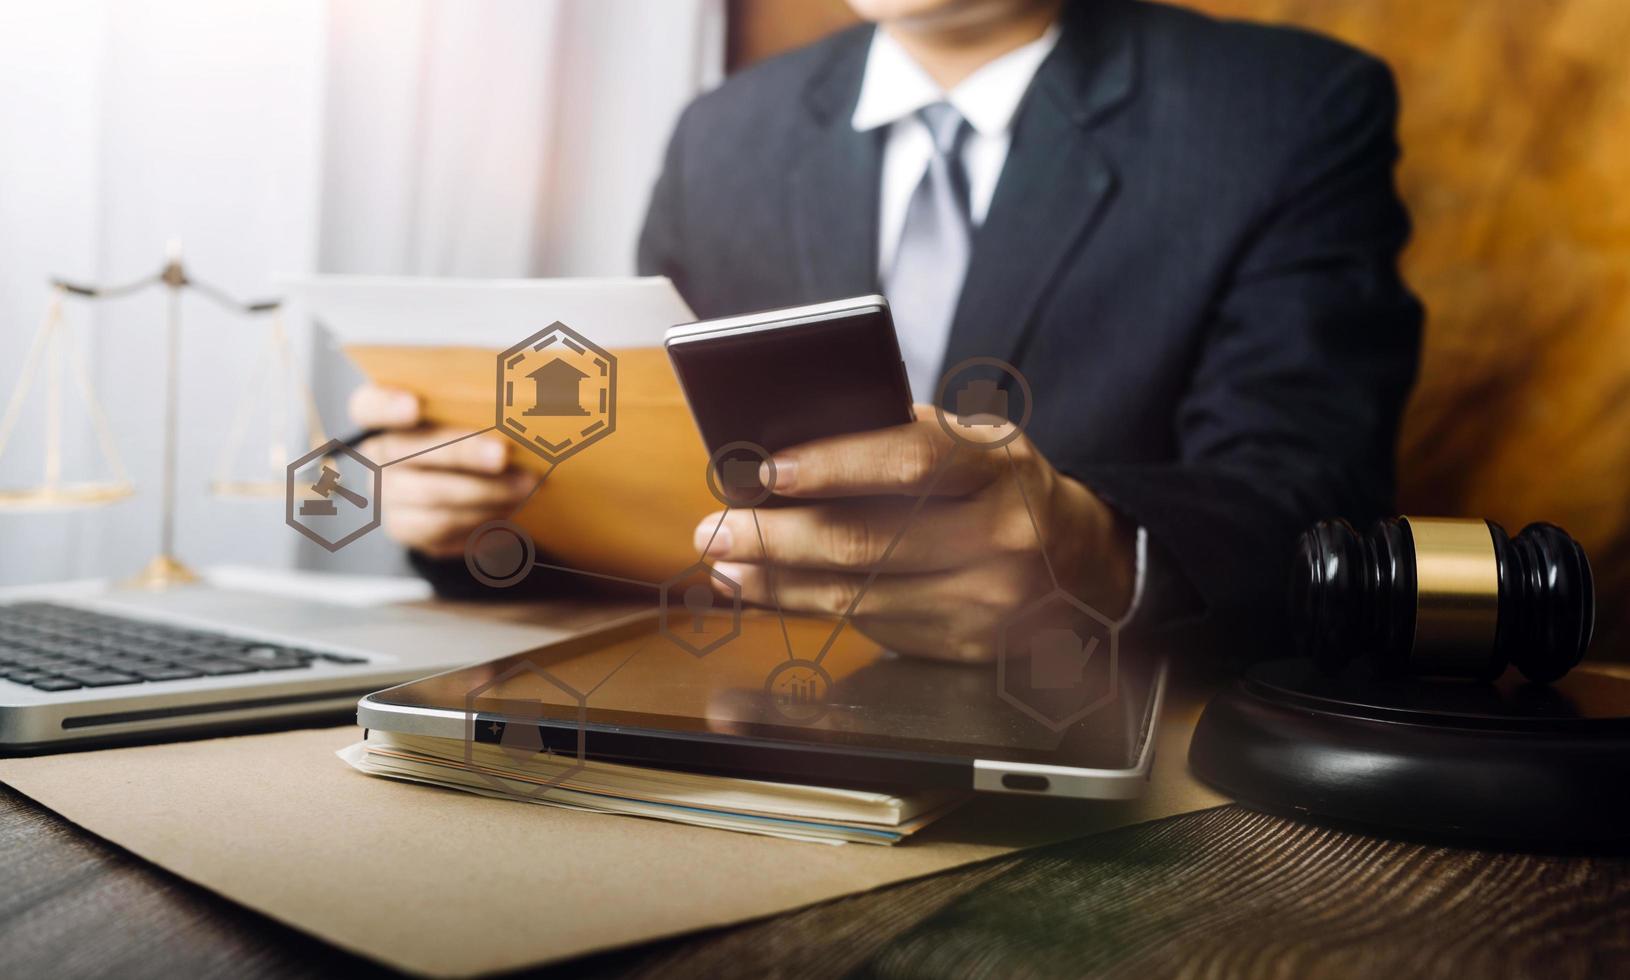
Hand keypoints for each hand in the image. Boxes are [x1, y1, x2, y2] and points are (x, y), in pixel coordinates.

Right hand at [348, 385, 536, 558]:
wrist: (469, 480)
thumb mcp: (474, 406)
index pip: (367, 405)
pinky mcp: (406, 527)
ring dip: (484, 492)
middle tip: (502, 454)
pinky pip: (442, 528)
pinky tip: (511, 507)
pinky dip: (481, 518)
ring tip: (525, 485)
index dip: (385, 406)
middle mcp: (377, 455)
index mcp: (383, 413)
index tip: (414, 405)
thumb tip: (525, 383)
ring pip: (429, 495)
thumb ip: (483, 394)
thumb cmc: (472, 429)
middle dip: (460, 452)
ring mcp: (387, 494)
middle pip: (405, 452)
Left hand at [693, 406, 1135, 660]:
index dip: (832, 465)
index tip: (766, 471)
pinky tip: (768, 594)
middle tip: (716, 530)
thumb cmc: (1002, 486)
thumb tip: (788, 455)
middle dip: (775, 538)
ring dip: (777, 584)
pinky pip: (871, 630)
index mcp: (999, 464)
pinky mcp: (969, 647)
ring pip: (859, 597)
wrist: (1083, 561)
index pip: (909, 460)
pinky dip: (809, 610)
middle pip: (869, 541)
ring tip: (726, 565)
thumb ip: (900, 439)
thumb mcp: (974, 443)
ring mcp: (989, 601)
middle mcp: (1001, 535)